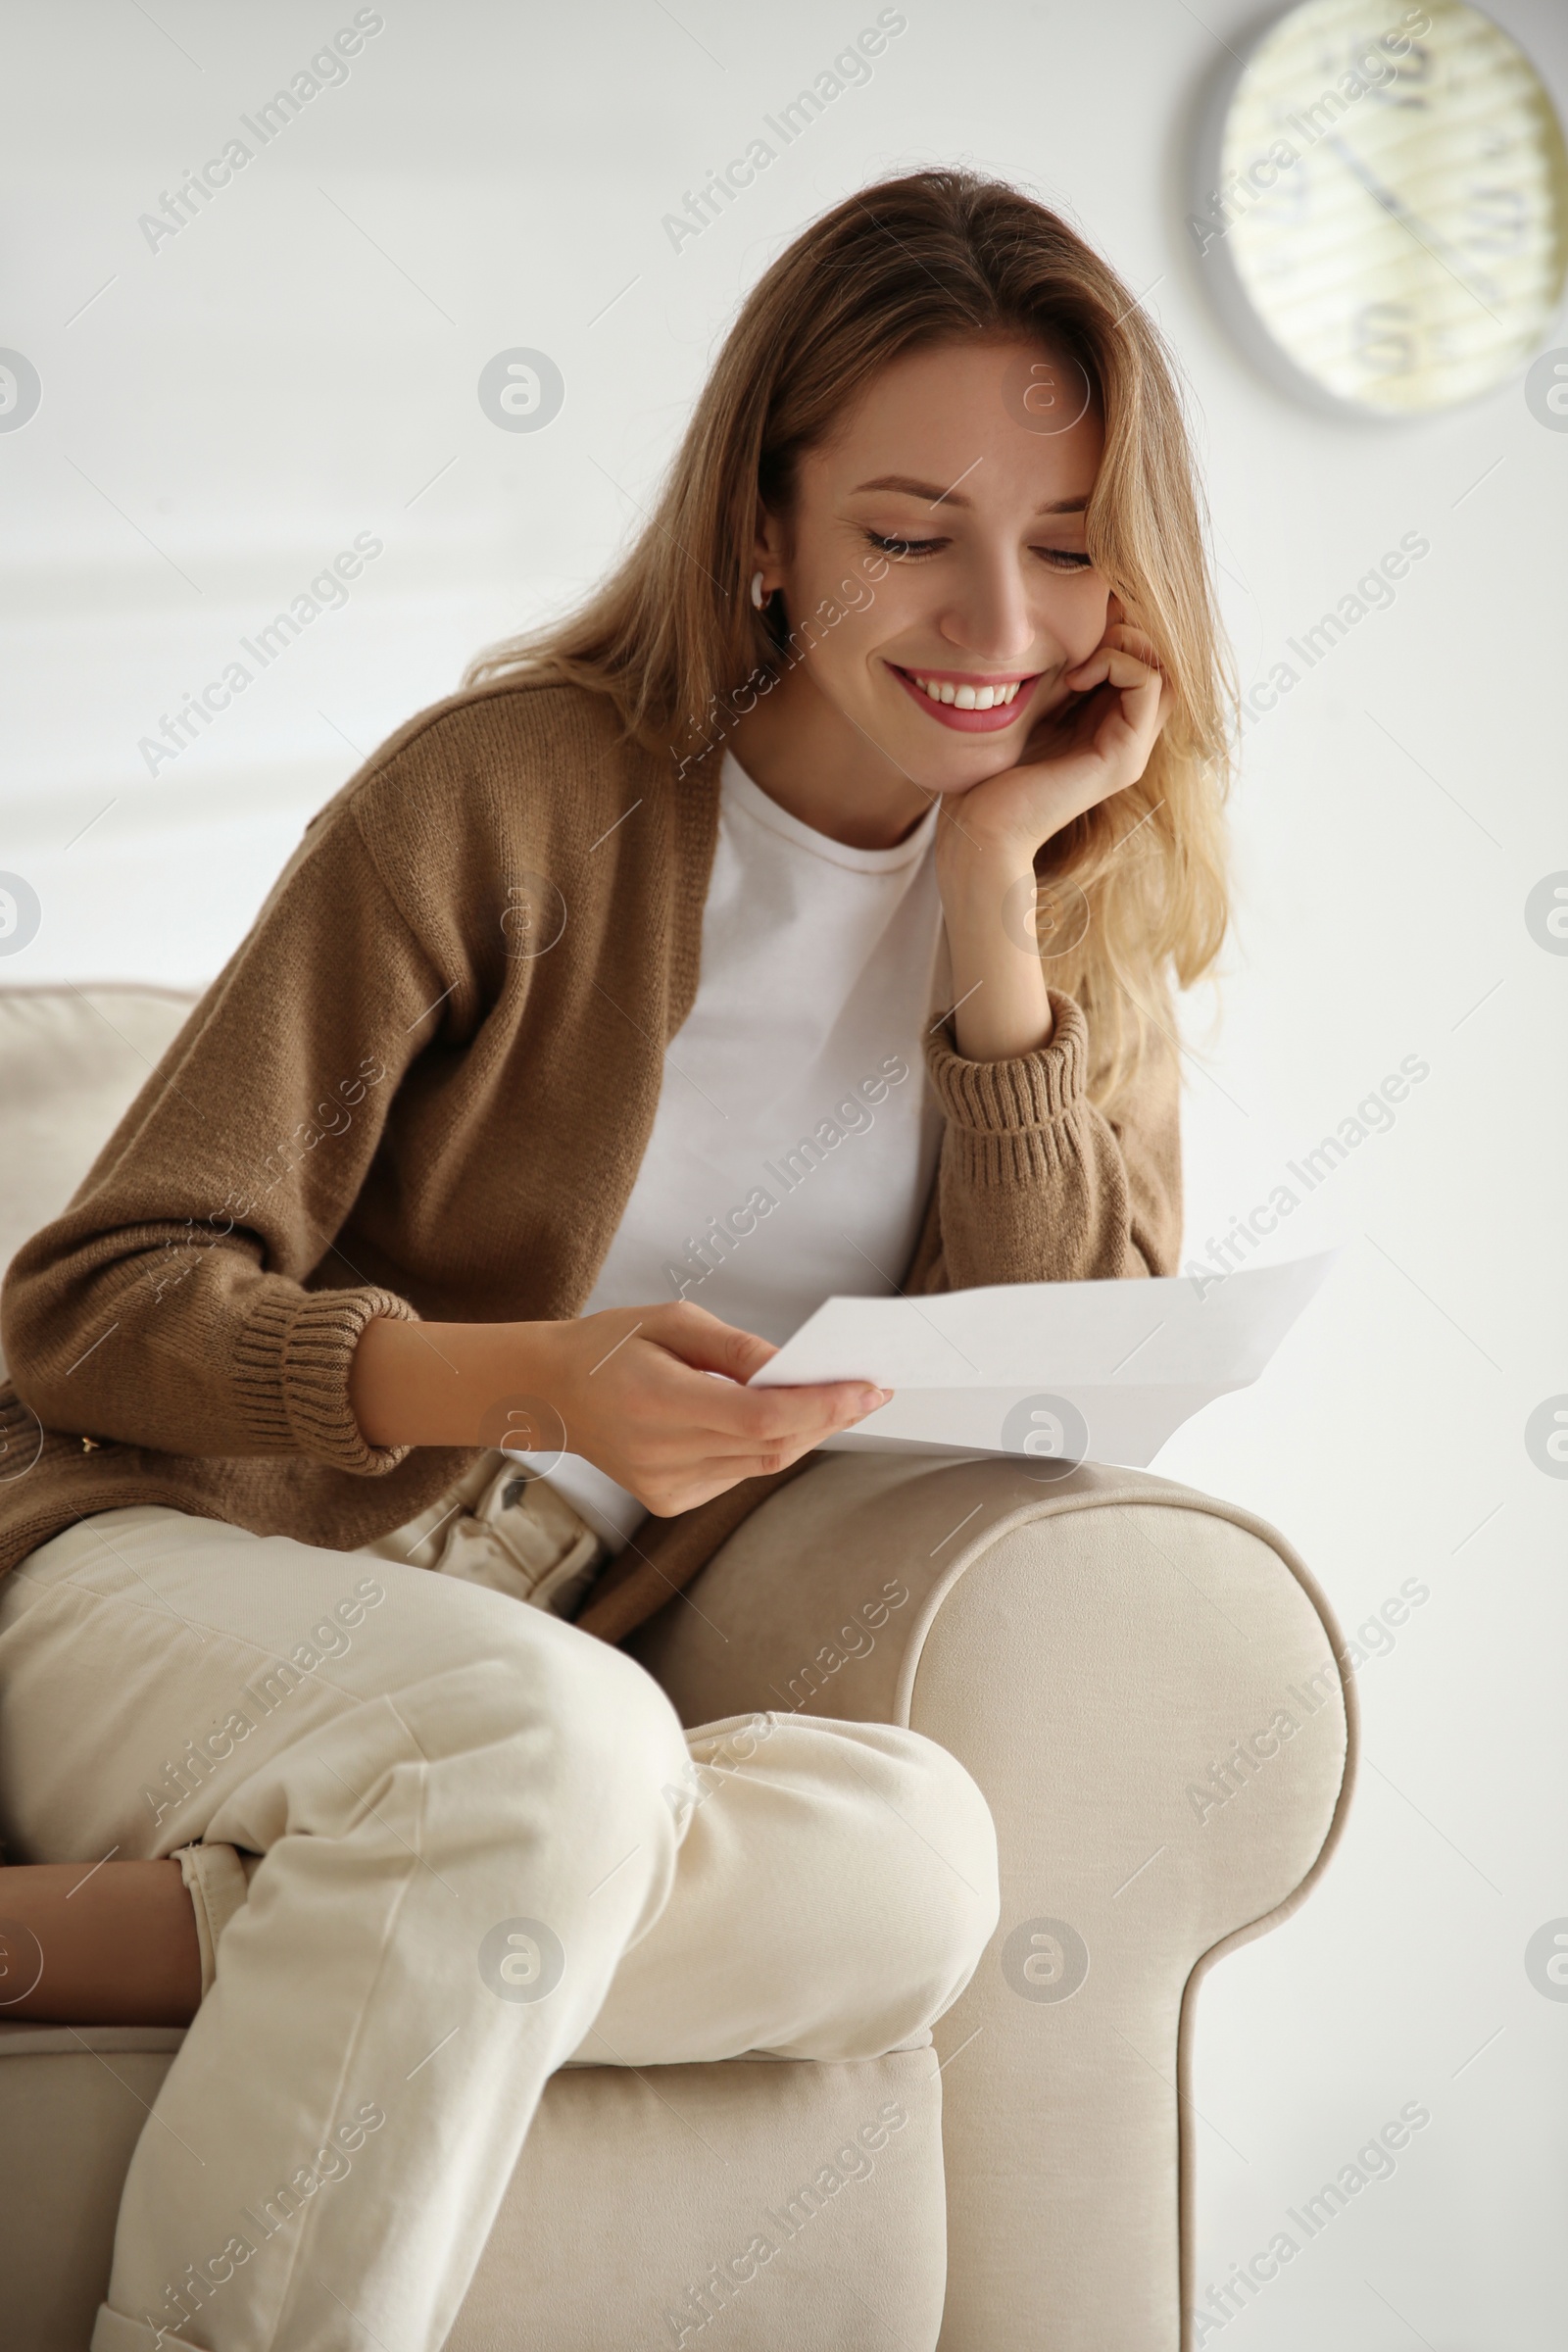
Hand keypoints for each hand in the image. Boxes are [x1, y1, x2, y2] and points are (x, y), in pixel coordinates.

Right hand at [529, 1303, 888, 1514]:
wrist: (551, 1394)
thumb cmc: (610, 1346)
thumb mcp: (671, 1320)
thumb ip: (736, 1348)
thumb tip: (794, 1368)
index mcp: (658, 1402)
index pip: (760, 1417)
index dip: (821, 1406)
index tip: (867, 1388)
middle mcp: (661, 1454)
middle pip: (771, 1445)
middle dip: (828, 1417)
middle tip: (870, 1391)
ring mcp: (666, 1486)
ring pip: (761, 1464)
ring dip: (805, 1433)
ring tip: (839, 1400)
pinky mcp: (670, 1501)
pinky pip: (738, 1473)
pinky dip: (765, 1446)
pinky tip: (778, 1420)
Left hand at [938, 608, 1170, 871]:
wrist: (980, 826)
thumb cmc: (992, 768)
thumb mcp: (1031, 703)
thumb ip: (1059, 671)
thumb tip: (1074, 613)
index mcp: (1108, 723)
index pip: (1144, 658)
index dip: (1121, 627)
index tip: (1076, 629)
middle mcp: (1128, 736)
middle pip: (1163, 660)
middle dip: (1129, 630)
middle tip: (1084, 638)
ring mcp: (1131, 749)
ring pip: (1165, 668)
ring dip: (1125, 645)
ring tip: (1080, 662)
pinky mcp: (1124, 759)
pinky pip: (1149, 684)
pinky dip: (1117, 664)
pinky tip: (1077, 678)